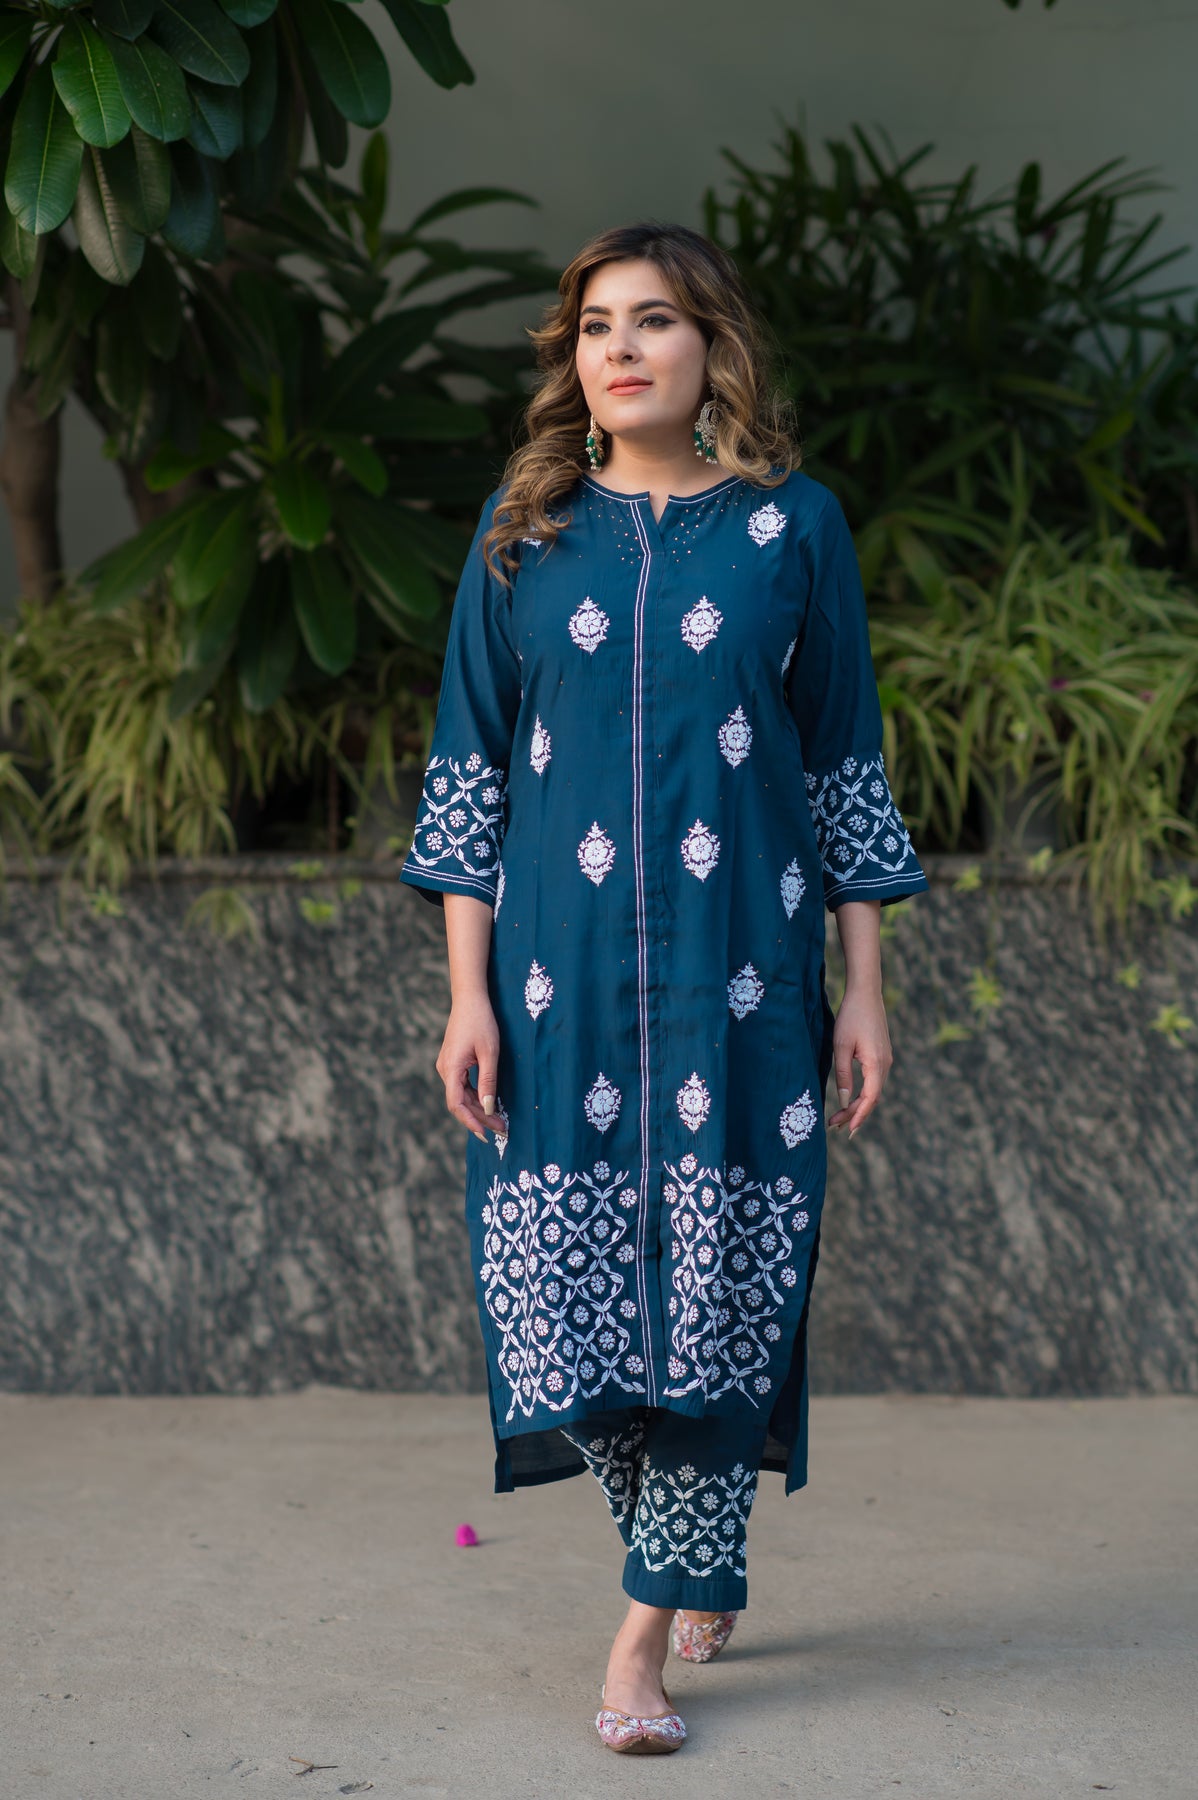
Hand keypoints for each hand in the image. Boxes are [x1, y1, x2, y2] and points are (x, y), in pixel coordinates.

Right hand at [436, 994, 501, 1143]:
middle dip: (481, 1117)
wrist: (470, 998)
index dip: (470, 1121)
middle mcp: (445, 1069)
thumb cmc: (481, 1021)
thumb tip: (488, 1108)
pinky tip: (489, 1104)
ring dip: (479, 1109)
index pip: (456, 1104)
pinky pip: (463, 1086)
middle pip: (460, 1102)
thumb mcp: (490, 1052)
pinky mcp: (453, 1063)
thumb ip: (488, 1081)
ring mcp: (448, 1066)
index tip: (486, 1134)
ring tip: (499, 1121)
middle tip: (503, 1129)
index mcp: (451, 1068)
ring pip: (462, 1096)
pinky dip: (475, 1097)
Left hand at [827, 983, 892, 1138]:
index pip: (870, 1098)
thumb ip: (842, 1074)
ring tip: (840, 1117)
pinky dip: (863, 1093)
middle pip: (872, 1098)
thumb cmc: (850, 1017)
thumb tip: (842, 1101)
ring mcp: (886, 1059)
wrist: (866, 993)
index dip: (858, 1115)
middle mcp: (886, 1064)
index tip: (846, 1129)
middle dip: (854, 1113)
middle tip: (834, 1125)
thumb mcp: (840, 1046)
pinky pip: (874, 1081)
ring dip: (858, 1105)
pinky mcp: (882, 1055)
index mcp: (877, 1064)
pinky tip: (851, 1098)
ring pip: (874, 1090)